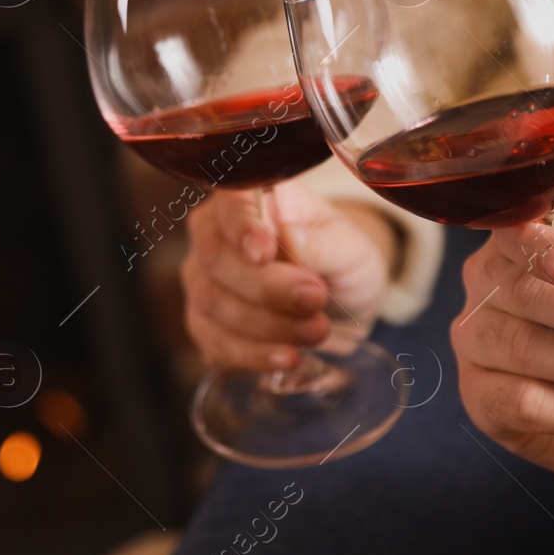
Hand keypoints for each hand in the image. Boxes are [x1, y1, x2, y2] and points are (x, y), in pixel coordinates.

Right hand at [182, 182, 394, 371]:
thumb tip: (292, 237)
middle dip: (267, 288)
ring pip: (211, 303)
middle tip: (316, 299)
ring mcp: (202, 280)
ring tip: (316, 331)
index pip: (228, 201)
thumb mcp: (351, 246)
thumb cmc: (341, 260)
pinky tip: (287, 357)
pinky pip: (214, 342)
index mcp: (248, 197)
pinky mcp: (205, 324)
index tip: (265, 253)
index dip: (240, 226)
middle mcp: (213, 234)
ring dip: (265, 325)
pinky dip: (252, 354)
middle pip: (215, 258)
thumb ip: (324, 243)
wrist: (339, 304)